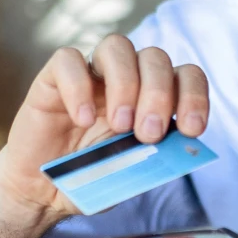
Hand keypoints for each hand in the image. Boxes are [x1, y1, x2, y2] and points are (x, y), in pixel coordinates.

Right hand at [0, 35, 208, 236]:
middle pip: (155, 57)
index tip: (191, 129)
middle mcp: (127, 78)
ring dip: (125, 83)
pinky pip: (68, 59)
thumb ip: (151, 162)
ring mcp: (91, 74)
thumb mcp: (129, 176)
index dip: (194, 96)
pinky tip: (82, 119)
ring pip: (117, 47)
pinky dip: (79, 86)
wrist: (43, 190)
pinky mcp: (53, 78)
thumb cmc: (93, 178)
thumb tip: (174, 149)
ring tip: (119, 125)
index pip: (186, 76)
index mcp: (154, 98)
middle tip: (148, 133)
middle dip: (158, 94)